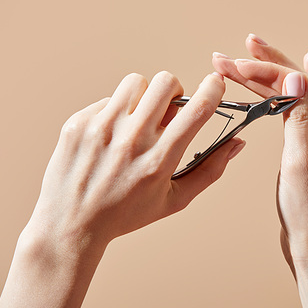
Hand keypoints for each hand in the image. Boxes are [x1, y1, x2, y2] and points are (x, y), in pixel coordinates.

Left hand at [0, 71, 244, 307]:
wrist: (70, 224)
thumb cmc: (127, 214)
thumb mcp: (175, 200)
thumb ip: (210, 170)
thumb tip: (237, 143)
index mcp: (159, 160)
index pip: (196, 110)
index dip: (213, 89)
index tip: (215, 82)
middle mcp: (130, 140)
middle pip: (164, 83)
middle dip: (173, 91)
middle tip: (167, 109)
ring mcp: (101, 128)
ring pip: (135, 83)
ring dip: (143, 97)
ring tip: (136, 121)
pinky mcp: (78, 123)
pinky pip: (107, 99)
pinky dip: (115, 112)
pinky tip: (109, 137)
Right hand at [213, 34, 307, 307]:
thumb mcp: (300, 163)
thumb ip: (297, 117)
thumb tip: (295, 74)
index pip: (301, 85)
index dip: (268, 70)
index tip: (238, 59)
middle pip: (297, 86)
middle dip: (263, 69)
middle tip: (233, 53)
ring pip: (293, 98)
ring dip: (266, 81)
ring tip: (240, 63)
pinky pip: (297, 112)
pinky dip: (285, 94)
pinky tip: (296, 69)